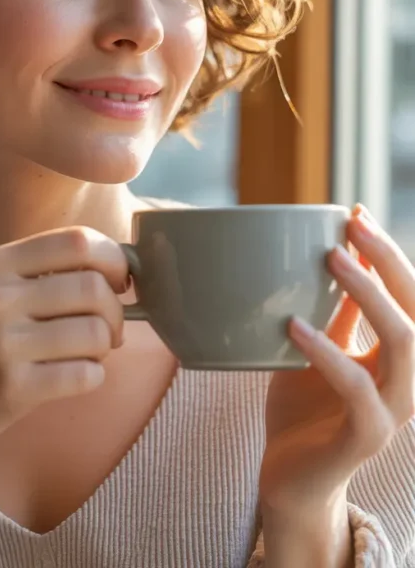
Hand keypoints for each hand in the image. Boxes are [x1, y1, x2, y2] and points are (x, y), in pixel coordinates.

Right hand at [0, 226, 128, 469]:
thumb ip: (34, 272)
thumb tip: (117, 265)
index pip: (77, 242)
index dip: (113, 259)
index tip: (119, 281)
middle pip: (94, 287)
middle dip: (116, 311)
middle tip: (110, 330)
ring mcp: (1, 343)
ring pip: (95, 333)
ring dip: (105, 347)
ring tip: (90, 355)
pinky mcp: (10, 389)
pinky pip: (85, 375)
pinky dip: (93, 377)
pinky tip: (76, 378)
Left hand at [259, 204, 414, 518]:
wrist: (288, 481)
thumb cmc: (304, 408)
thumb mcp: (318, 347)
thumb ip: (334, 310)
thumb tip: (334, 249)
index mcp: (397, 358)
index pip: (410, 297)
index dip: (390, 253)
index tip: (357, 210)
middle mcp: (406, 381)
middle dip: (390, 262)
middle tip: (353, 224)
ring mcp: (392, 411)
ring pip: (404, 344)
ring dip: (370, 295)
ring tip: (332, 257)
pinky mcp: (366, 437)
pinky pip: (358, 389)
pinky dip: (329, 352)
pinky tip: (295, 326)